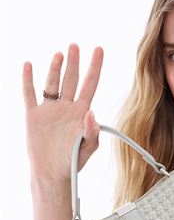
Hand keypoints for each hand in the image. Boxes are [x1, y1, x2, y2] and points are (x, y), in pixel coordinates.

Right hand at [23, 43, 102, 181]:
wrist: (52, 173)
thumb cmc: (72, 162)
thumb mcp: (88, 149)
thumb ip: (92, 132)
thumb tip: (91, 113)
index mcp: (81, 113)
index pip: (90, 85)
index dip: (95, 68)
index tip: (99, 50)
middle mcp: (66, 107)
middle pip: (71, 80)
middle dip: (74, 63)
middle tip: (75, 46)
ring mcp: (49, 110)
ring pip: (52, 83)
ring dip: (55, 68)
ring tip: (59, 54)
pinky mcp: (34, 115)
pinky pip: (30, 94)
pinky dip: (28, 80)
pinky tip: (29, 66)